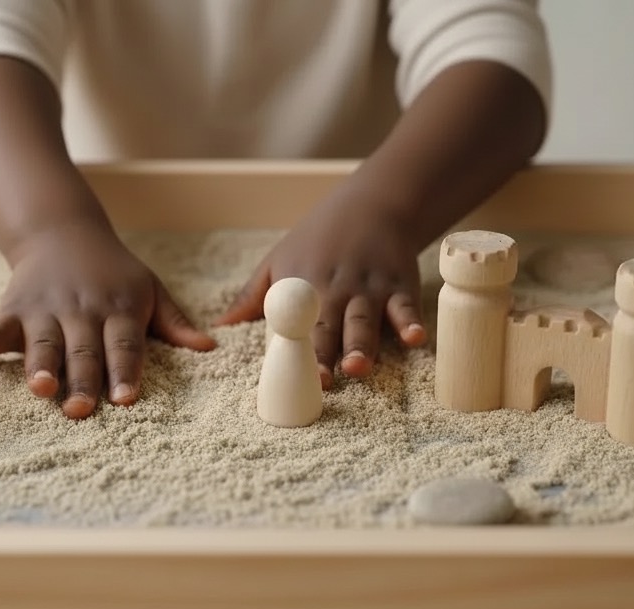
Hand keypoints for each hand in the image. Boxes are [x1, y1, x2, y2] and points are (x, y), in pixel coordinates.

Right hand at [0, 221, 215, 417]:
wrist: (63, 232)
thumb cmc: (114, 273)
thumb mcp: (149, 289)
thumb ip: (174, 323)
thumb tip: (211, 348)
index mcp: (120, 309)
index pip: (124, 345)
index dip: (125, 371)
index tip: (126, 398)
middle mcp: (83, 310)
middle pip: (84, 351)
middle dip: (82, 380)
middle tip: (81, 409)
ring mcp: (46, 309)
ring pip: (44, 343)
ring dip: (40, 365)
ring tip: (39, 388)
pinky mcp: (14, 309)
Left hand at [215, 187, 426, 388]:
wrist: (373, 204)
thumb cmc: (319, 239)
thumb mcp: (279, 259)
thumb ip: (251, 297)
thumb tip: (219, 329)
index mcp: (300, 287)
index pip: (291, 326)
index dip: (290, 351)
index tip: (287, 374)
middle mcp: (335, 290)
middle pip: (328, 329)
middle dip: (324, 355)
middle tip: (321, 380)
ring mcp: (369, 289)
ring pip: (364, 323)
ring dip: (361, 346)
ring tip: (357, 367)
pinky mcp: (400, 286)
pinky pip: (405, 308)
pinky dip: (411, 323)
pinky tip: (415, 340)